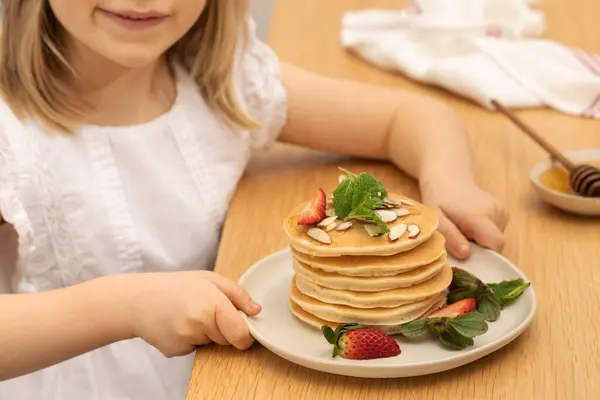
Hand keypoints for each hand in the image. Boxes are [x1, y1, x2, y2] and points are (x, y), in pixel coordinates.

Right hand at [127, 271, 260, 357]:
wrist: (137, 300)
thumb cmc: (175, 286)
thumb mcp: (210, 279)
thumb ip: (237, 294)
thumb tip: (256, 311)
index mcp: (212, 303)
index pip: (240, 334)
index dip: (245, 335)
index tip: (243, 330)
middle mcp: (200, 323)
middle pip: (227, 339)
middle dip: (223, 328)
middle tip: (206, 310)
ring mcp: (187, 339)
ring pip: (212, 344)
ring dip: (207, 333)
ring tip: (189, 314)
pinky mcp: (176, 351)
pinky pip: (195, 348)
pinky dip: (191, 339)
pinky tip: (178, 324)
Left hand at [420, 180, 508, 259]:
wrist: (448, 178)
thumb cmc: (438, 199)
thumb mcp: (437, 220)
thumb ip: (451, 237)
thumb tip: (466, 254)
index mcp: (479, 214)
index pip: (495, 244)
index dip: (482, 255)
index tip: (464, 252)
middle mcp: (495, 211)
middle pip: (495, 244)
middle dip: (478, 248)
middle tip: (458, 238)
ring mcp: (501, 210)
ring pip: (495, 239)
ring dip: (479, 240)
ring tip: (462, 228)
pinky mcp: (503, 212)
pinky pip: (496, 232)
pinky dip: (483, 234)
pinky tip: (470, 224)